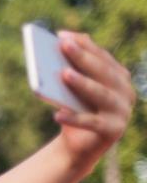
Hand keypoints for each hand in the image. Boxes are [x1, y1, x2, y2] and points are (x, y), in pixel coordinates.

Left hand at [54, 31, 136, 166]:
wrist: (77, 147)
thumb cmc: (75, 111)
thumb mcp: (72, 90)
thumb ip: (71, 70)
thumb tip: (60, 50)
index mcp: (118, 77)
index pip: (102, 56)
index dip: (83, 44)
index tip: (61, 36)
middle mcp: (125, 91)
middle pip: (103, 72)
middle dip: (82, 57)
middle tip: (63, 45)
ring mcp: (122, 112)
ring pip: (101, 94)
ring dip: (82, 83)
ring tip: (63, 74)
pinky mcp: (113, 131)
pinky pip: (92, 122)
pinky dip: (74, 118)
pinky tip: (57, 114)